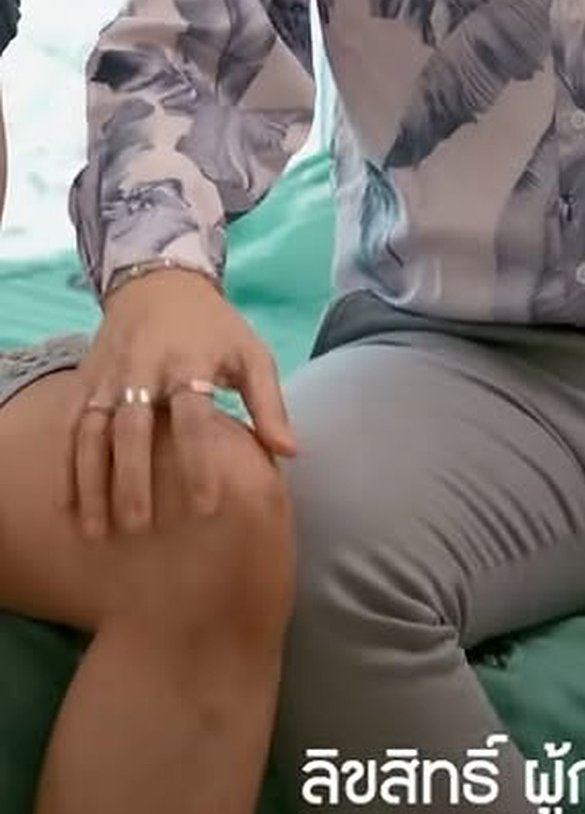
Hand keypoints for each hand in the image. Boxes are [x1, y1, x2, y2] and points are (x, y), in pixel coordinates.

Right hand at [65, 271, 296, 540]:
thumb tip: (290, 453)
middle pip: (132, 427)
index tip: (206, 507)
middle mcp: (143, 367)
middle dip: (132, 478)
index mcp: (189, 361)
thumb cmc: (212, 327)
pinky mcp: (85, 380)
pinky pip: (69, 426)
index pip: (193, 416)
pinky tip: (67, 506)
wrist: (158, 281)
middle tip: (138, 528)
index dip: (199, 461)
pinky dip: (66, 466)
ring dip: (90, 482)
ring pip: (92, 431)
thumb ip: (268, 403)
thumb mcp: (249, 352)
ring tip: (94, 532)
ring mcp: (108, 375)